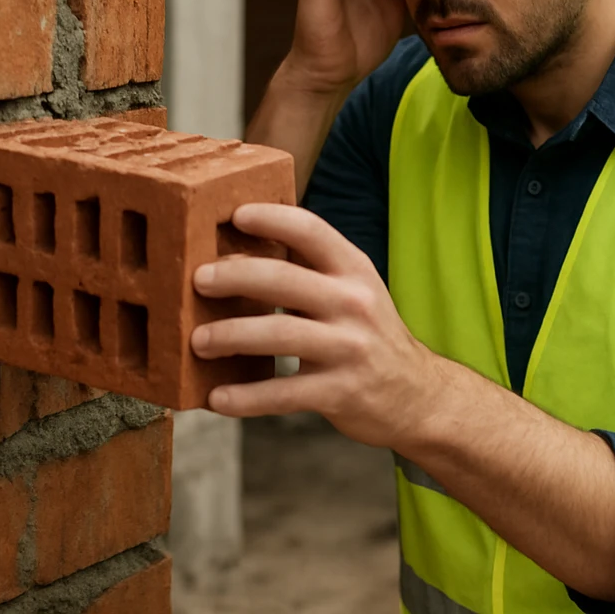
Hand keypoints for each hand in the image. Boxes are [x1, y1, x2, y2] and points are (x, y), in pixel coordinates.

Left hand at [190, 203, 444, 447]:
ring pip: (279, 335)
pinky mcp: (341, 392)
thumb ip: (306, 272)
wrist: (417, 396)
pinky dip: (246, 397)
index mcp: (354, 270)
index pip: (311, 231)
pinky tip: (218, 398)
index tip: (235, 215)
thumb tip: (232, 256)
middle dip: (234, 276)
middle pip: (284, 280)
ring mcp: (349, 348)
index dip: (271, 218)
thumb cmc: (367, 336)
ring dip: (230, 336)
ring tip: (197, 341)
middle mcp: (354, 303)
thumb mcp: (352, 292)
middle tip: (198, 281)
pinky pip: (284, 394)